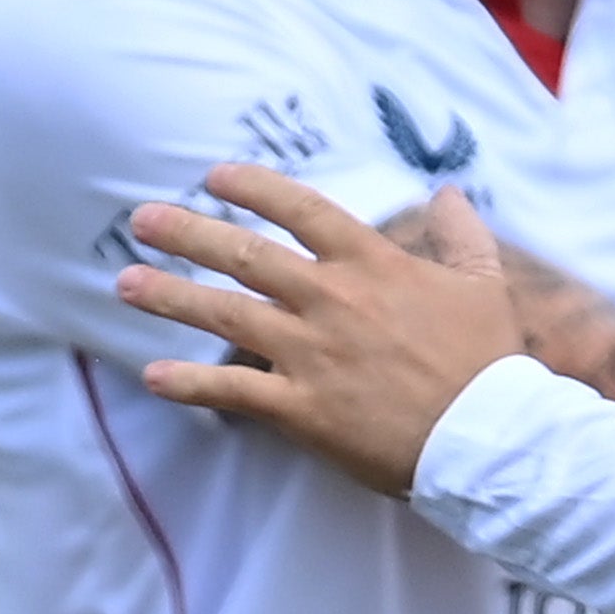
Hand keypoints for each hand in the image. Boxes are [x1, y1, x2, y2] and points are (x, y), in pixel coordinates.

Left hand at [115, 170, 538, 493]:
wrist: (488, 437)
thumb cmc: (489, 361)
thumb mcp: (485, 284)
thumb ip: (463, 234)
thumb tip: (450, 192)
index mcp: (372, 265)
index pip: (302, 210)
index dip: (255, 188)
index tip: (215, 176)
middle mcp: (331, 300)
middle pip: (246, 255)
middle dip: (189, 233)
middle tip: (141, 219)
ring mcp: (311, 354)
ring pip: (226, 315)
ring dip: (170, 297)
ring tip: (124, 284)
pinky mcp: (301, 408)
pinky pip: (232, 391)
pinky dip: (189, 383)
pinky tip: (151, 375)